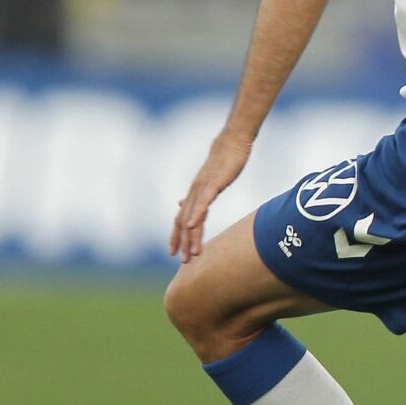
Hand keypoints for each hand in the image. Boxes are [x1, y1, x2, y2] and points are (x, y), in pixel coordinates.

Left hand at [170, 129, 252, 261]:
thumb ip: (199, 195)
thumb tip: (182, 202)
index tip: (174, 253)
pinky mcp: (212, 183)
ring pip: (193, 216)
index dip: (176, 236)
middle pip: (184, 222)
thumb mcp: (210, 181)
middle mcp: (194, 193)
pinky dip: (196, 215)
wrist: (231, 142)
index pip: (180, 219)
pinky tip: (192, 226)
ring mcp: (202, 189)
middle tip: (182, 261)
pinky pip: (202, 202)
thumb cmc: (224, 160)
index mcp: (194, 194)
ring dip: (190, 236)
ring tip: (191, 253)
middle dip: (182, 243)